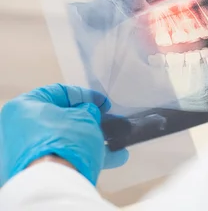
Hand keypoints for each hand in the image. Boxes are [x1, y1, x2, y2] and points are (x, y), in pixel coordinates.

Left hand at [0, 84, 128, 185]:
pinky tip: (114, 158)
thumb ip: (88, 111)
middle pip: (62, 119)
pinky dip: (86, 155)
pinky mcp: (35, 170)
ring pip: (66, 140)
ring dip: (93, 139)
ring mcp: (27, 151)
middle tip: (109, 121)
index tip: (103, 103)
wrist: (53, 184)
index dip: (85, 95)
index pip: (59, 92)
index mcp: (24, 107)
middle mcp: (20, 128)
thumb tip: (89, 113)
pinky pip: (64, 157)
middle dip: (90, 120)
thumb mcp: (85, 117)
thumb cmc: (65, 140)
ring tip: (117, 142)